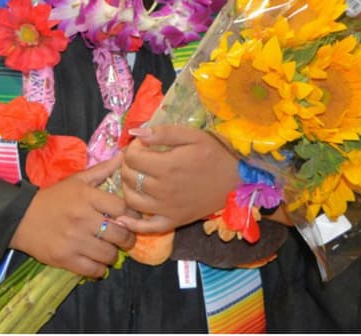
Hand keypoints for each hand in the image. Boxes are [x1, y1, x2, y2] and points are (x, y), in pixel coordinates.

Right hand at [9, 154, 135, 277]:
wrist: (19, 218)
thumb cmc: (52, 198)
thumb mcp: (76, 180)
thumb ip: (102, 170)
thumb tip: (124, 156)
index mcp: (87, 197)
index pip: (122, 208)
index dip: (133, 215)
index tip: (132, 219)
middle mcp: (82, 219)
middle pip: (120, 234)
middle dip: (127, 238)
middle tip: (125, 238)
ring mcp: (73, 241)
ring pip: (109, 254)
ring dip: (113, 254)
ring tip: (110, 250)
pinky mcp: (64, 259)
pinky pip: (93, 270)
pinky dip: (99, 269)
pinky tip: (97, 262)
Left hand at [117, 126, 239, 233]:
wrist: (238, 180)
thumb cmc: (217, 154)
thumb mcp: (194, 136)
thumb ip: (164, 133)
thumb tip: (135, 133)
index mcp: (167, 166)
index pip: (132, 157)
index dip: (133, 148)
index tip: (143, 145)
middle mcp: (162, 189)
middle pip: (129, 177)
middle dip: (128, 165)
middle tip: (139, 159)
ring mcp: (166, 208)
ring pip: (131, 199)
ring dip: (128, 186)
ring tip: (138, 177)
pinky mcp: (172, 221)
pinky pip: (146, 227)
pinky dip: (131, 223)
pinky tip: (123, 217)